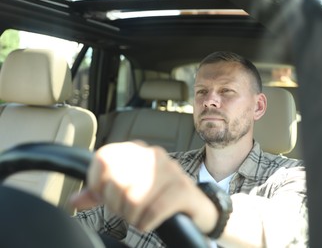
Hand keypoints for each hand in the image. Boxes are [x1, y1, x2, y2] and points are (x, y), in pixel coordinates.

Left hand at [71, 141, 217, 233]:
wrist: (194, 207)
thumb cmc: (158, 197)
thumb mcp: (127, 192)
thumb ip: (101, 193)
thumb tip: (74, 201)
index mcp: (137, 150)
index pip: (104, 159)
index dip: (97, 182)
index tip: (103, 196)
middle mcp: (154, 155)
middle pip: (116, 181)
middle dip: (116, 205)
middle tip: (126, 211)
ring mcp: (171, 170)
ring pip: (134, 198)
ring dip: (132, 217)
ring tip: (138, 218)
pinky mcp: (183, 189)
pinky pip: (153, 210)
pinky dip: (146, 223)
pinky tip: (149, 222)